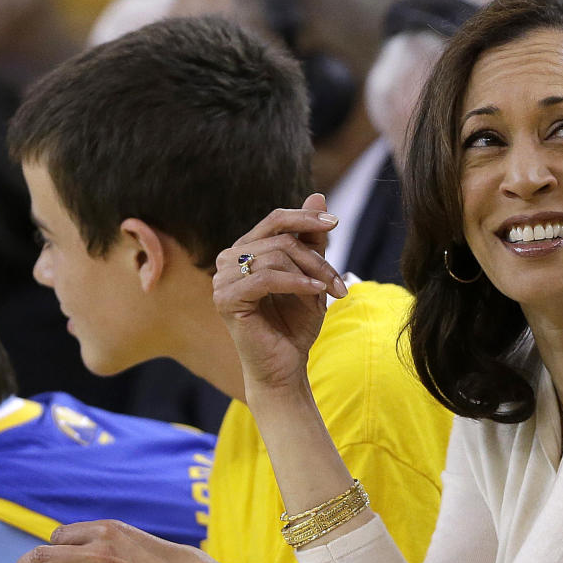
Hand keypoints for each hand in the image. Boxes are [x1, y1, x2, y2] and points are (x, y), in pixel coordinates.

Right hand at [213, 193, 347, 391]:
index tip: (335, 222)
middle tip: (340, 283)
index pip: (275, 219)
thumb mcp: (311, 277)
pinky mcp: (225, 299)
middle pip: (280, 238)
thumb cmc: (296, 324)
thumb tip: (318, 195)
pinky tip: (316, 294)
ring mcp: (222, 279)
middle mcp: (228, 259)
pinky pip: (266, 277)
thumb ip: (312, 240)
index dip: (305, 217)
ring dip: (312, 273)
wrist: (285, 366)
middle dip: (317, 258)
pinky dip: (296, 283)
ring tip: (331, 293)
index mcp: (245, 250)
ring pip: (275, 255)